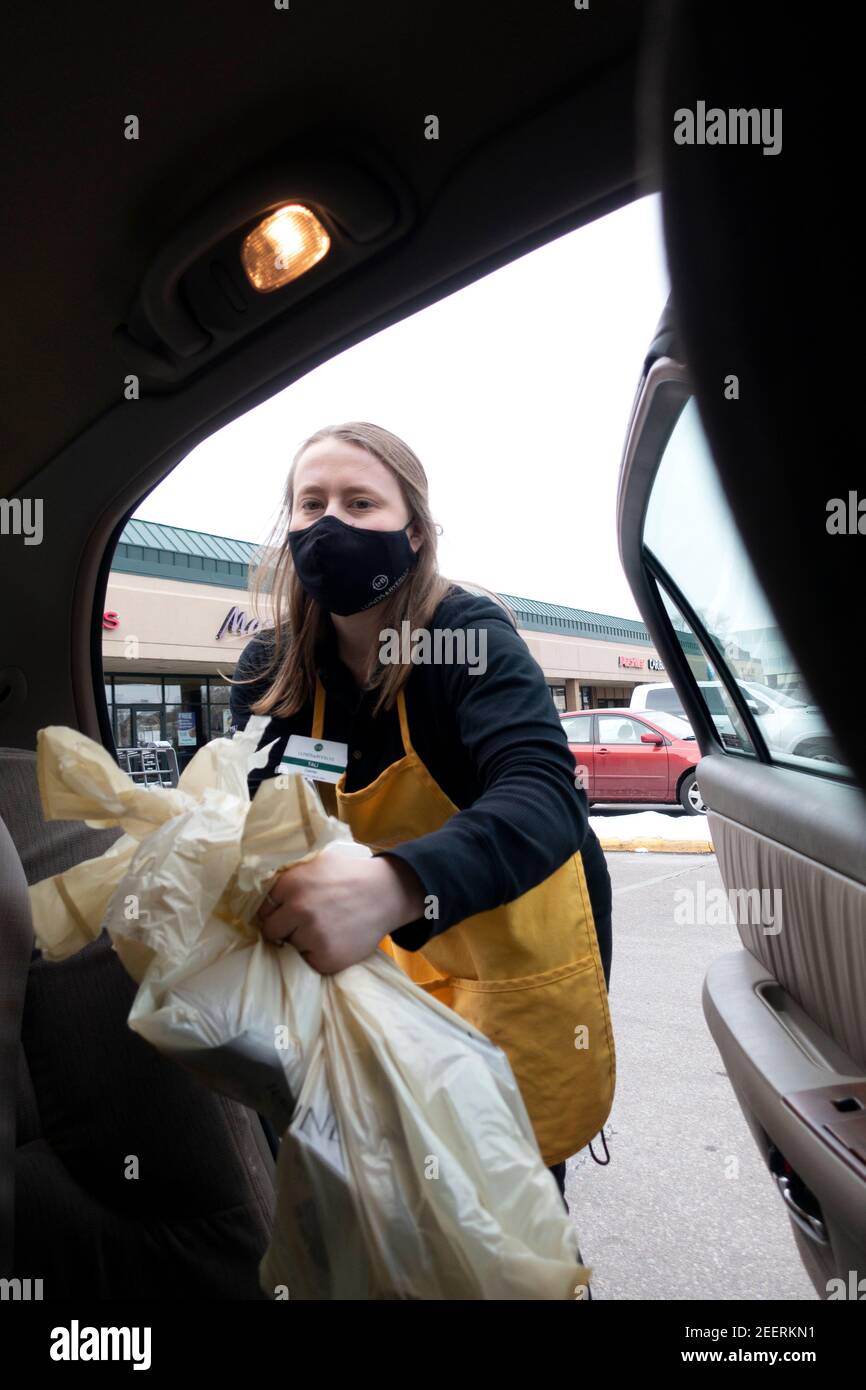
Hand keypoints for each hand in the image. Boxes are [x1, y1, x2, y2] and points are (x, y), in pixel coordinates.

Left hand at [256, 852, 425, 973]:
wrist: (387, 893)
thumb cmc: (350, 874)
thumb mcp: (316, 863)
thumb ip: (289, 876)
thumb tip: (260, 888)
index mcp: (291, 885)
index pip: (263, 908)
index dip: (275, 910)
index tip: (285, 912)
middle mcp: (298, 910)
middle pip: (270, 930)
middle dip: (283, 928)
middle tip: (303, 922)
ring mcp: (312, 936)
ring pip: (290, 947)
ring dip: (302, 941)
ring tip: (325, 928)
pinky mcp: (327, 958)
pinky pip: (308, 962)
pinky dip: (317, 955)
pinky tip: (333, 940)